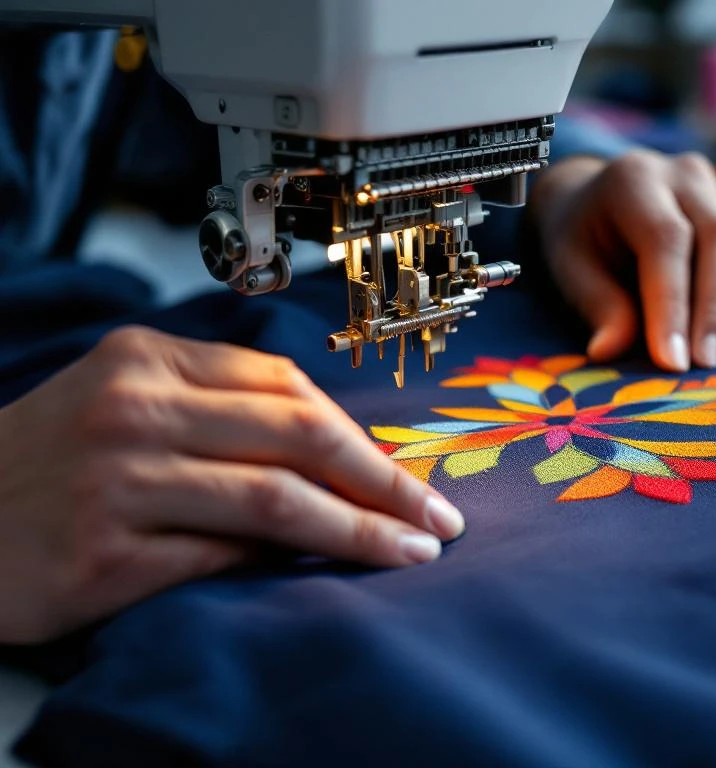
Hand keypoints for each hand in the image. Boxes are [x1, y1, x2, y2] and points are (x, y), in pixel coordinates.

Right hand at [0, 327, 463, 644]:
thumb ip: (222, 413)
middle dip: (384, 481)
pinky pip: (219, 557)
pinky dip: (279, 564)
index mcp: (149, 359)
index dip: (361, 435)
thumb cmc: (47, 465)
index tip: (410, 475)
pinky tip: (320, 575)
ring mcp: (116, 479)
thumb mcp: (127, 405)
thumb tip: (333, 454)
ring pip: (274, 498)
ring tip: (410, 552)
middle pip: (298, 436)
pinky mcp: (101, 555)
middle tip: (436, 517)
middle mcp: (134, 408)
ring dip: (357, 531)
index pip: (288, 387)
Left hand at [528, 150, 715, 370]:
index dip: (673, 304)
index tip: (673, 361)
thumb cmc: (585, 242)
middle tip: (705, 363)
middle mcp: (687, 174)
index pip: (666, 240)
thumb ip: (598, 306)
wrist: (601, 203)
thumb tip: (609, 350)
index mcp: (635, 180)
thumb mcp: (573, 270)